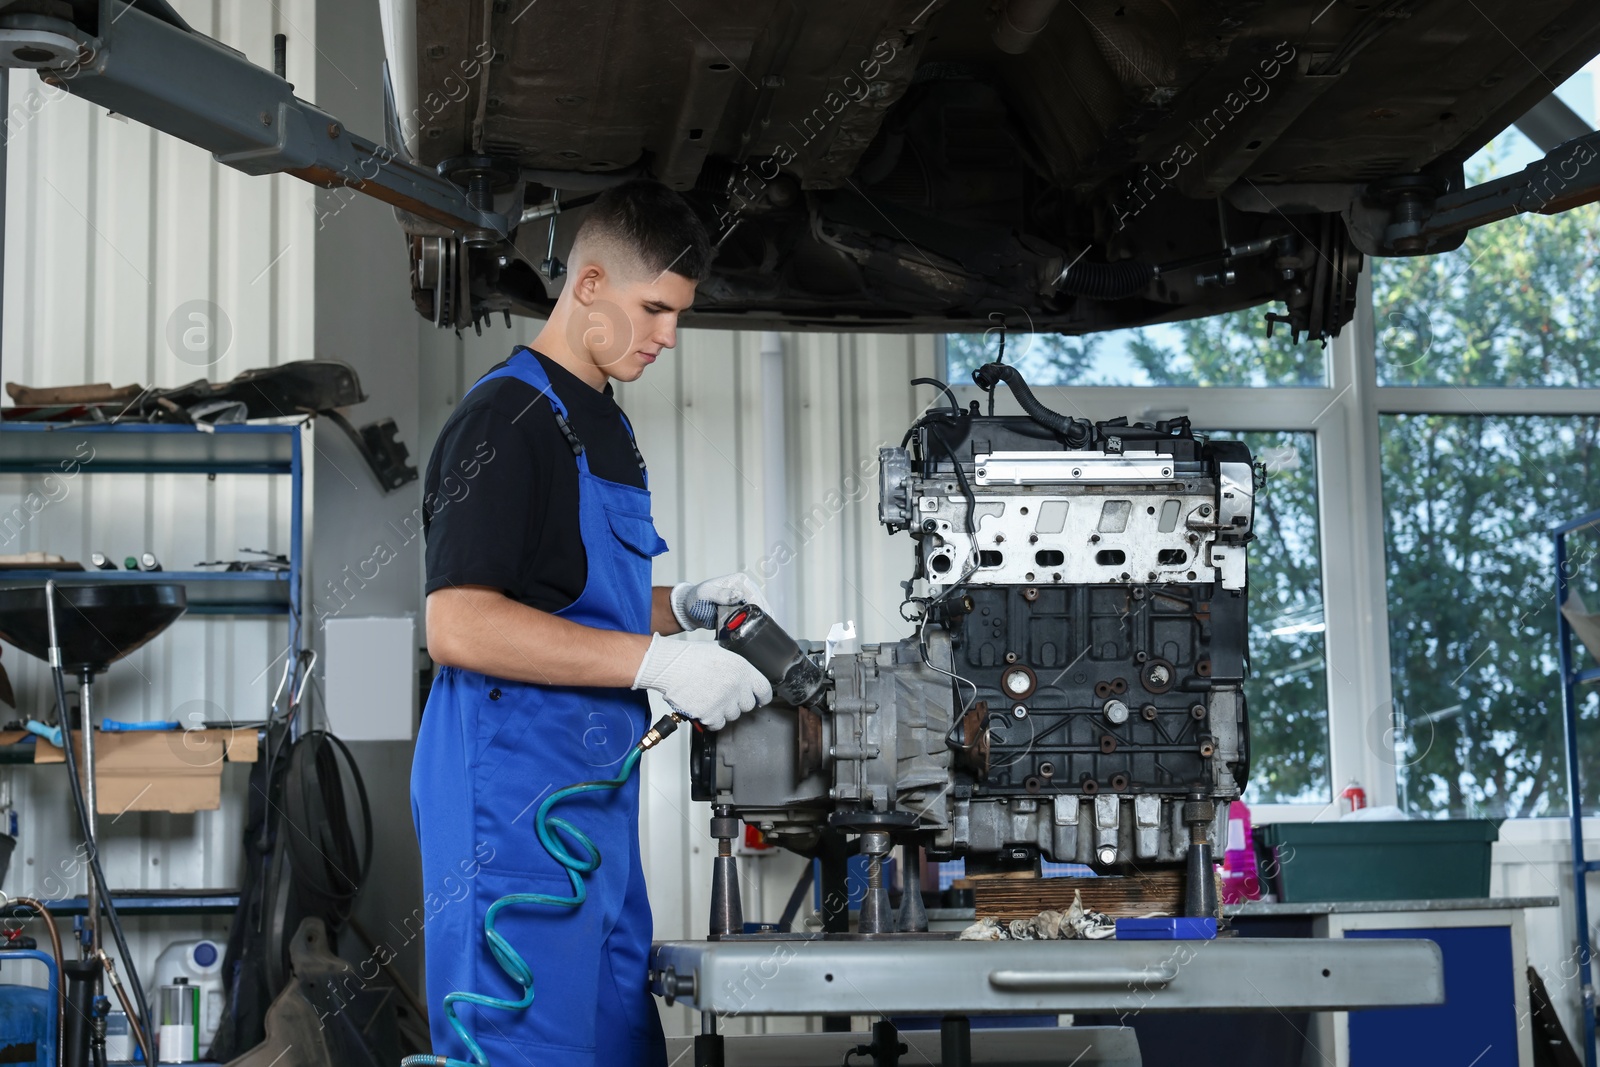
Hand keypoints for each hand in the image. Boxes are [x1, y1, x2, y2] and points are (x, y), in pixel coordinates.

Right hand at [631, 635, 772, 729]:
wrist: (669, 666)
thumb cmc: (689, 657)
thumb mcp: (720, 651)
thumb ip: (735, 663)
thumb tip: (741, 670)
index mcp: (742, 669)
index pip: (764, 690)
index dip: (763, 696)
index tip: (760, 699)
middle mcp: (736, 687)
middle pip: (747, 705)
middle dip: (738, 702)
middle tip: (726, 696)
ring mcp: (723, 703)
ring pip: (732, 716)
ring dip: (724, 711)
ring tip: (711, 699)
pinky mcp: (710, 715)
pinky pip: (717, 724)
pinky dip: (711, 720)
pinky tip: (705, 709)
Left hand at [670, 572, 769, 630]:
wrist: (688, 610)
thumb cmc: (695, 599)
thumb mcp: (706, 594)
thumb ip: (721, 594)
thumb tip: (739, 595)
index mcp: (739, 581)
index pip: (755, 594)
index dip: (760, 608)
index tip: (760, 620)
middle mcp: (744, 590)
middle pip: (760, 604)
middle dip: (760, 617)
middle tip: (760, 631)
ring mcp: (743, 602)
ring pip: (758, 613)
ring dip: (757, 623)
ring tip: (758, 634)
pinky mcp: (740, 612)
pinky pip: (751, 619)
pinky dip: (752, 626)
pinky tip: (753, 633)